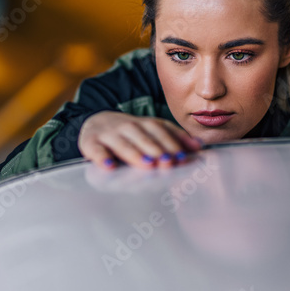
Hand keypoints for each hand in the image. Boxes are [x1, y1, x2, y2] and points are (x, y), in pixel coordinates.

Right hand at [78, 111, 200, 169]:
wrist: (95, 123)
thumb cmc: (129, 133)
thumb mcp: (151, 131)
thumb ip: (174, 138)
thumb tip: (199, 146)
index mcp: (143, 123)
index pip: (160, 130)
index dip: (172, 143)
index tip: (183, 157)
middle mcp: (127, 126)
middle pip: (143, 137)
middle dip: (157, 150)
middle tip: (168, 162)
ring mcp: (108, 134)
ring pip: (123, 143)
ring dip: (135, 154)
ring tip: (148, 164)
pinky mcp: (90, 143)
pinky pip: (96, 151)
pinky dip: (102, 158)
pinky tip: (109, 167)